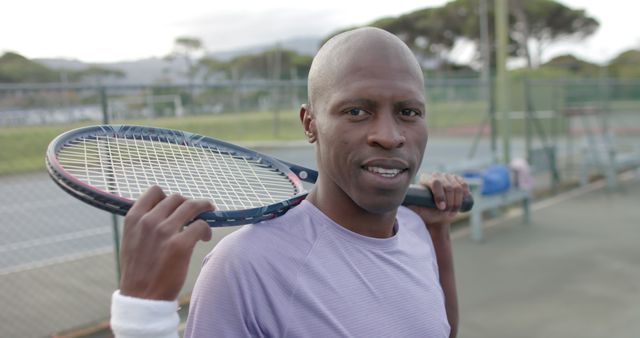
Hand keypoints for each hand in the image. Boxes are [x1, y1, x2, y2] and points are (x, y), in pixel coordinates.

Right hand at [119, 186, 213, 300]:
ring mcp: (164, 232)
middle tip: (196, 213)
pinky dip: (207, 229)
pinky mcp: (180, 245)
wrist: (141, 298)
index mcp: (134, 218)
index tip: (177, 205)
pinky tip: (205, 238)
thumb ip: (144, 224)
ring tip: (208, 216)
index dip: (169, 197)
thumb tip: (164, 210)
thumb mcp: (132, 241)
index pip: (155, 191)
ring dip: (203, 209)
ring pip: (192, 206)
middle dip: (188, 204)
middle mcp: (148, 221)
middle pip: (177, 198)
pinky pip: (201, 225)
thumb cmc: (139, 271)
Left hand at [408, 172, 469, 228]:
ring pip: (457, 186)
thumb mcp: (418, 211)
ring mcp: (448, 176)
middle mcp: (436, 175)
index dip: (440, 195)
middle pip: (448, 186)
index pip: (435, 182)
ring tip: (453, 210)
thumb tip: (401, 203)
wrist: (438, 215)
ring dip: (457, 201)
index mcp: (425, 179)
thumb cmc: (426, 212)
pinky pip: (464, 185)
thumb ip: (411, 206)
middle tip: (447, 212)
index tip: (441, 208)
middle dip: (450, 201)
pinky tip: (463, 200)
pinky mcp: (458, 180)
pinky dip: (465, 194)